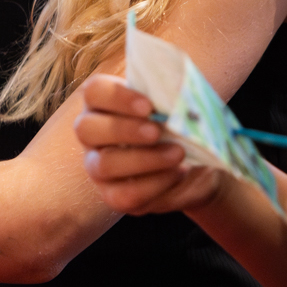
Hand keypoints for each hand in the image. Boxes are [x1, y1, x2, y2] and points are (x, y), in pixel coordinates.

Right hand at [74, 73, 226, 215]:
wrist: (200, 164)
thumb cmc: (182, 125)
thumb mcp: (181, 108)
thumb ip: (174, 99)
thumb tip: (178, 100)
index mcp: (104, 102)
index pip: (95, 91)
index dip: (117, 97)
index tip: (149, 106)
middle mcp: (93, 134)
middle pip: (86, 128)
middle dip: (124, 130)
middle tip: (157, 132)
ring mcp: (98, 167)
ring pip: (104, 164)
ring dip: (144, 159)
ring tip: (177, 154)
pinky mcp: (113, 195)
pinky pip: (124, 194)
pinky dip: (155, 184)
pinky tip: (178, 173)